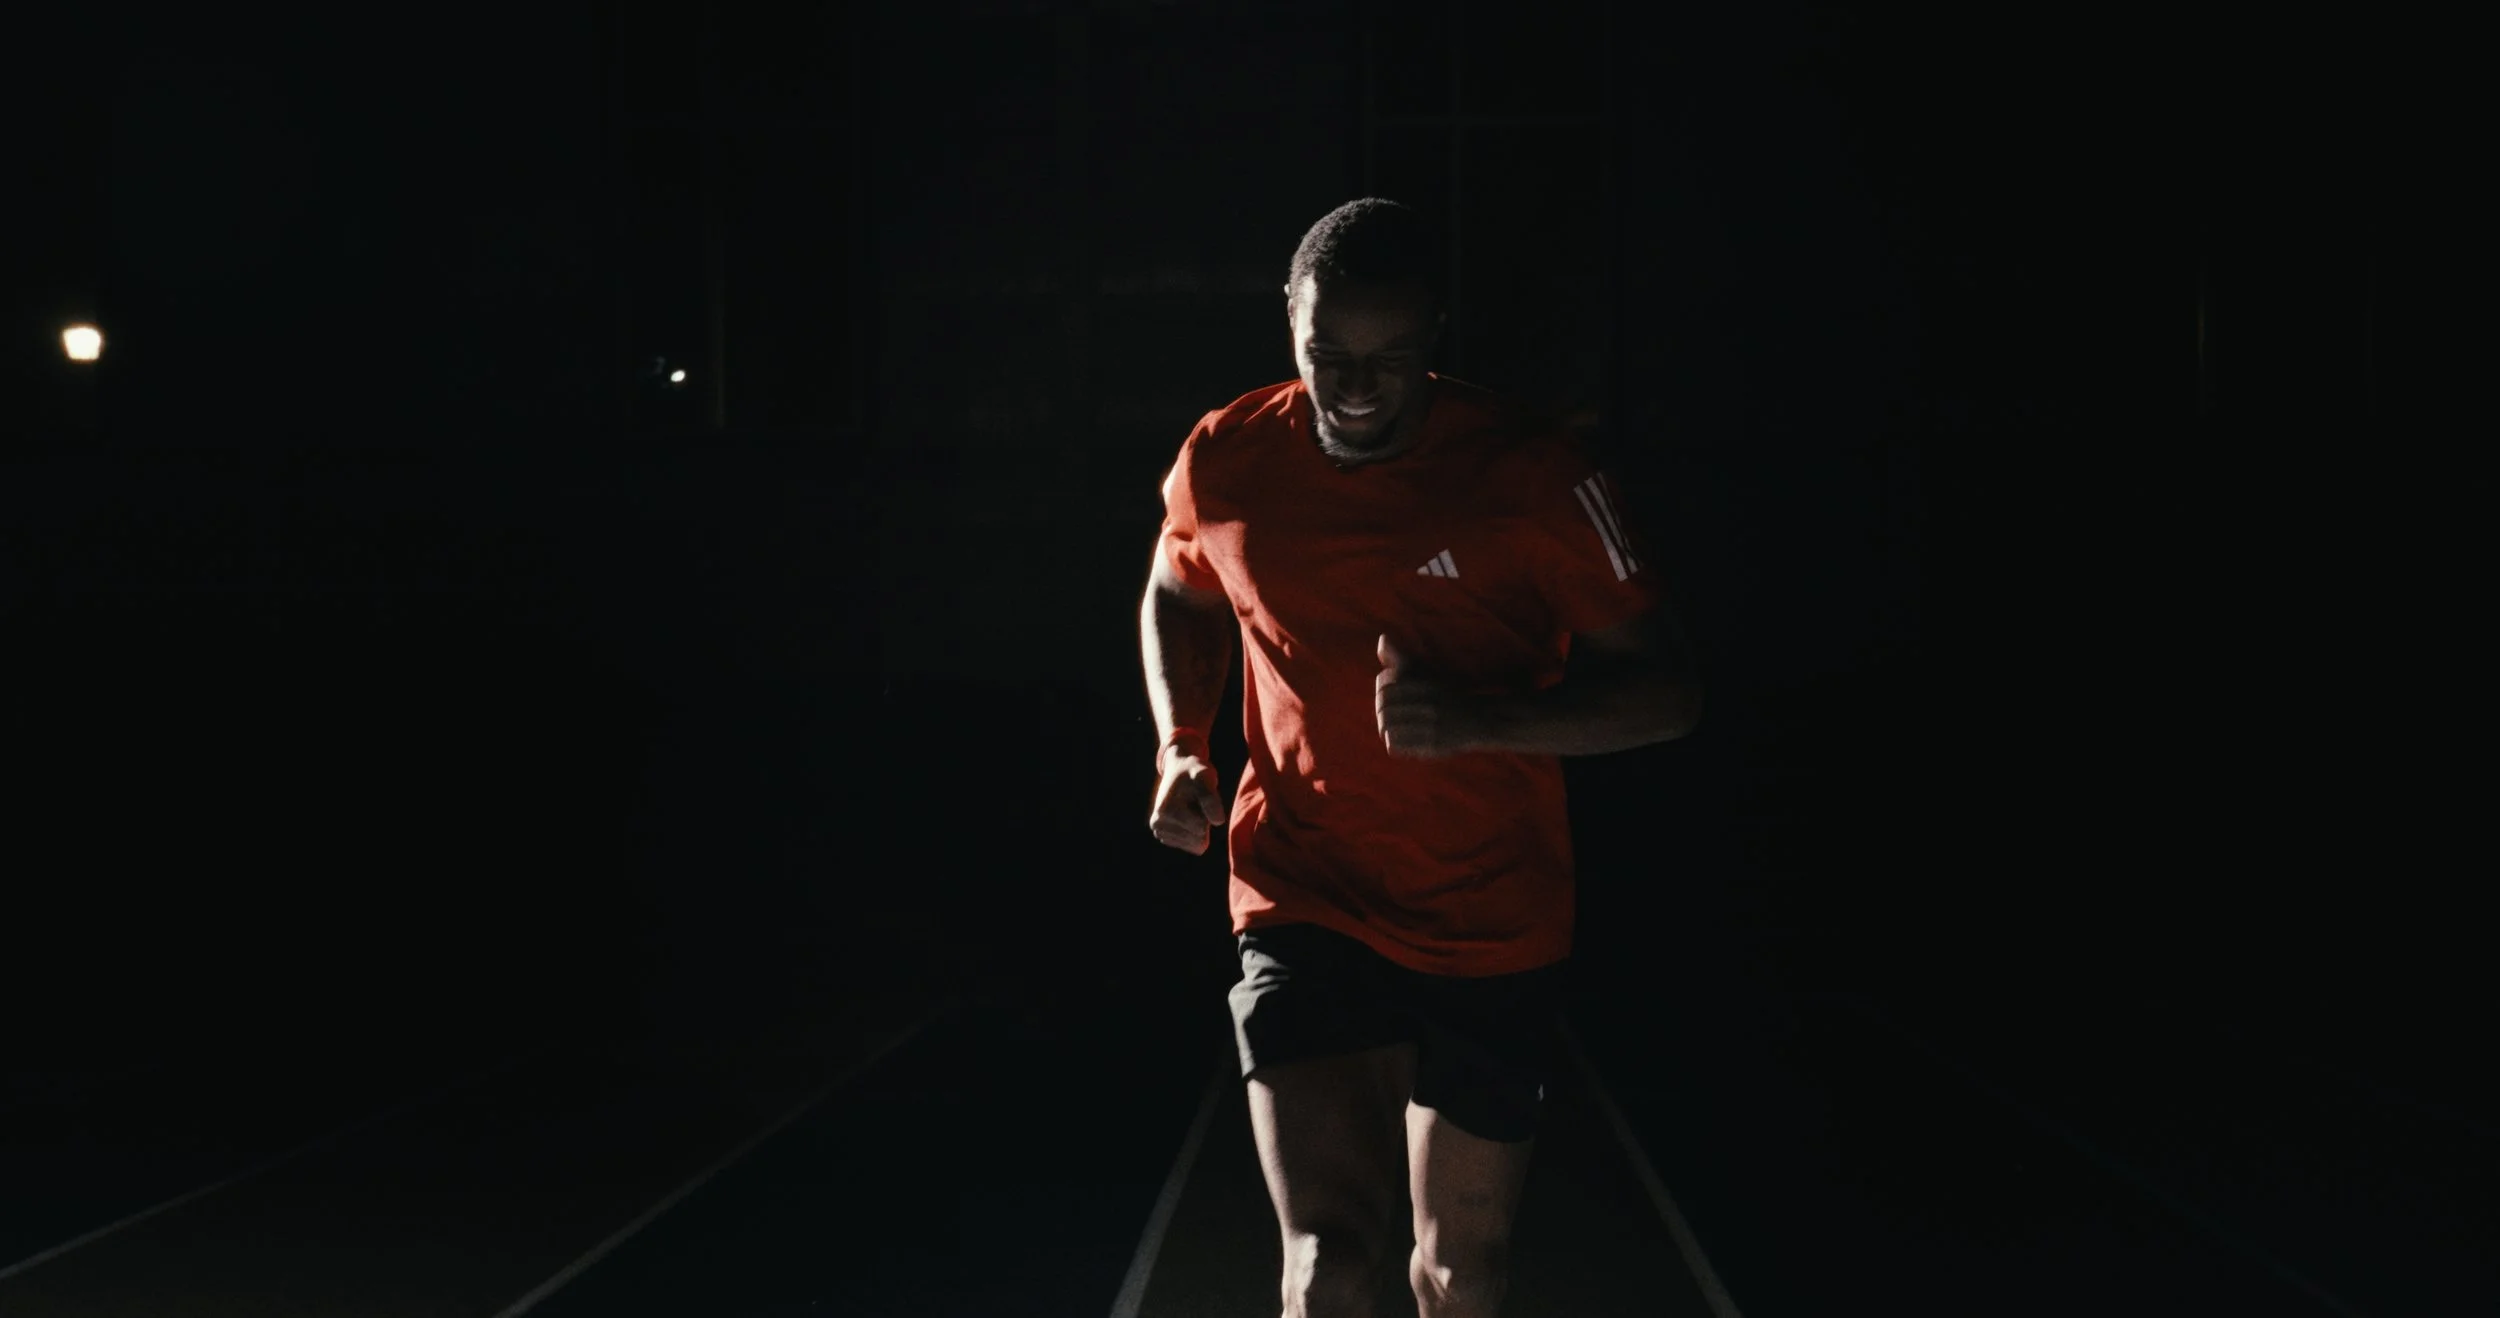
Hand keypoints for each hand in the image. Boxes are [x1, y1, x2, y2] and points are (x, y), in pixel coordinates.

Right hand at [1148, 752, 1225, 854]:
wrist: (1179, 769)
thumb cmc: (1194, 771)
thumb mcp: (1205, 777)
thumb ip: (1211, 798)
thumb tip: (1218, 822)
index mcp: (1166, 812)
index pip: (1202, 828)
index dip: (1208, 812)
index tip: (1199, 796)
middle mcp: (1158, 825)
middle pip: (1199, 839)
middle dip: (1204, 820)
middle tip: (1196, 802)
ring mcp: (1160, 833)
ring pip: (1196, 844)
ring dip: (1200, 826)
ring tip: (1191, 807)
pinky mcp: (1166, 837)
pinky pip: (1193, 847)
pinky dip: (1195, 832)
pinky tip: (1188, 815)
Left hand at [1376, 635, 1478, 758]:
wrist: (1481, 720)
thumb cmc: (1446, 694)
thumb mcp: (1427, 672)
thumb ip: (1402, 658)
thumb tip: (1382, 640)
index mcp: (1427, 684)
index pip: (1384, 686)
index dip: (1382, 690)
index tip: (1390, 695)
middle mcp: (1430, 704)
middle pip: (1384, 708)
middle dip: (1382, 711)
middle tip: (1388, 715)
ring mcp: (1432, 726)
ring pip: (1387, 727)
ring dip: (1386, 728)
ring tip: (1393, 728)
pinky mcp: (1433, 746)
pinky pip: (1395, 745)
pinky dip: (1393, 743)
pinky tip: (1401, 739)